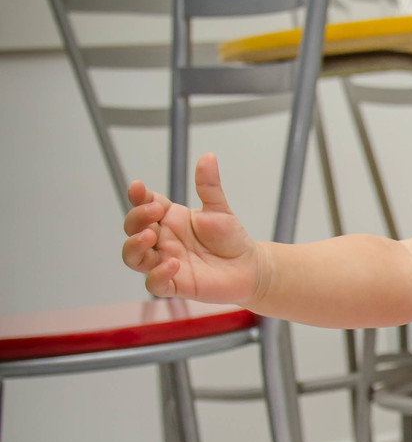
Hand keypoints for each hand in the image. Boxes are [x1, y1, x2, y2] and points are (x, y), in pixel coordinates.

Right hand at [122, 153, 264, 304]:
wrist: (250, 267)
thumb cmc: (231, 238)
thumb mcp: (219, 209)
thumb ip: (209, 186)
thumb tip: (208, 157)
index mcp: (169, 219)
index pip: (143, 205)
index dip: (137, 197)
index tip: (138, 187)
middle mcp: (162, 240)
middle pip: (132, 229)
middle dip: (136, 218)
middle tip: (155, 212)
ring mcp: (165, 262)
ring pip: (133, 257)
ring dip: (134, 246)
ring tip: (149, 237)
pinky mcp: (175, 285)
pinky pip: (154, 284)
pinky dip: (157, 275)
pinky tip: (173, 264)